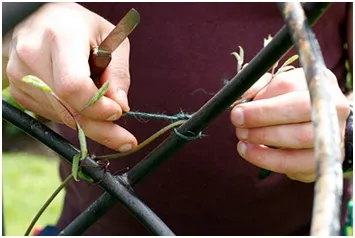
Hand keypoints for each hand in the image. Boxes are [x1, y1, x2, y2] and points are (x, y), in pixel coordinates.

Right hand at [3, 3, 136, 151]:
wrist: (44, 20)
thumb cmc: (82, 27)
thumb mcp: (111, 39)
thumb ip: (118, 74)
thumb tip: (121, 108)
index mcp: (60, 37)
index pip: (74, 86)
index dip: (98, 106)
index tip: (118, 112)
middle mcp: (33, 56)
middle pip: (67, 108)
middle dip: (100, 129)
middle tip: (125, 140)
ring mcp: (20, 75)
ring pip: (61, 117)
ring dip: (89, 122)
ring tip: (103, 108)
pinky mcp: (18, 91)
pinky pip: (52, 116)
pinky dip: (74, 116)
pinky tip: (82, 101)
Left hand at [230, 68, 349, 182]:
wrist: (318, 130)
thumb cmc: (289, 105)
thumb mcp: (275, 89)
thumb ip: (258, 86)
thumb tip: (241, 94)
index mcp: (317, 82)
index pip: (289, 85)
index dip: (261, 98)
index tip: (239, 110)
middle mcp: (333, 105)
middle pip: (301, 108)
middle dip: (263, 116)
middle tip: (238, 124)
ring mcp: (333, 134)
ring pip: (300, 137)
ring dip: (263, 138)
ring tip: (242, 138)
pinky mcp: (324, 159)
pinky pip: (295, 163)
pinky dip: (266, 159)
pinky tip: (249, 151)